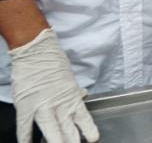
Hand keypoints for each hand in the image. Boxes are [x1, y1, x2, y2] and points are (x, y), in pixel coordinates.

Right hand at [10, 28, 98, 142]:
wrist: (36, 50)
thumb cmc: (53, 61)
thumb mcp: (69, 78)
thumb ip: (74, 92)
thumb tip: (82, 97)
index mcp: (72, 96)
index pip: (84, 118)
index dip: (89, 130)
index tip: (93, 138)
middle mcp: (59, 103)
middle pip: (67, 128)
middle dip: (72, 141)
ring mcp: (41, 105)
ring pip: (49, 129)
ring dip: (55, 141)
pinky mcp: (25, 105)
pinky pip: (25, 125)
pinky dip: (25, 136)